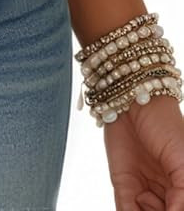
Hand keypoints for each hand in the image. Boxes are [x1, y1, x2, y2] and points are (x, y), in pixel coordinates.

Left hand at [104, 93, 183, 209]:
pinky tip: (137, 201)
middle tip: (155, 202)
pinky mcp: (122, 183)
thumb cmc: (165, 124)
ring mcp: (144, 188)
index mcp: (181, 186)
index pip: (178, 210)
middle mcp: (164, 191)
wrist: (134, 100)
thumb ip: (182, 193)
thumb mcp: (183, 162)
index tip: (171, 207)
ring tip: (145, 197)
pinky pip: (124, 207)